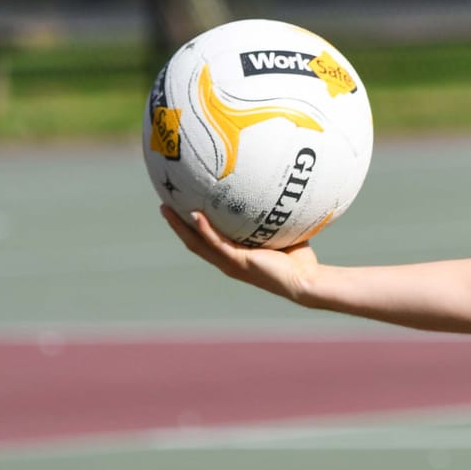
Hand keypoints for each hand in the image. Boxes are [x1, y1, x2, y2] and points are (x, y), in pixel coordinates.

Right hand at [160, 205, 319, 304]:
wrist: (308, 280)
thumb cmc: (299, 258)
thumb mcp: (281, 231)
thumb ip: (274, 215)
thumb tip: (277, 189)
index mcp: (233, 255)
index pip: (204, 240)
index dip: (189, 226)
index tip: (178, 207)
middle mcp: (227, 260)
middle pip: (192, 241)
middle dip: (176, 224)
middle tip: (163, 205)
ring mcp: (231, 262)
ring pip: (197, 243)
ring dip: (180, 226)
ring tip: (167, 208)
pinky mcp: (239, 262)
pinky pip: (217, 244)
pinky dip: (205, 230)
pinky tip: (195, 215)